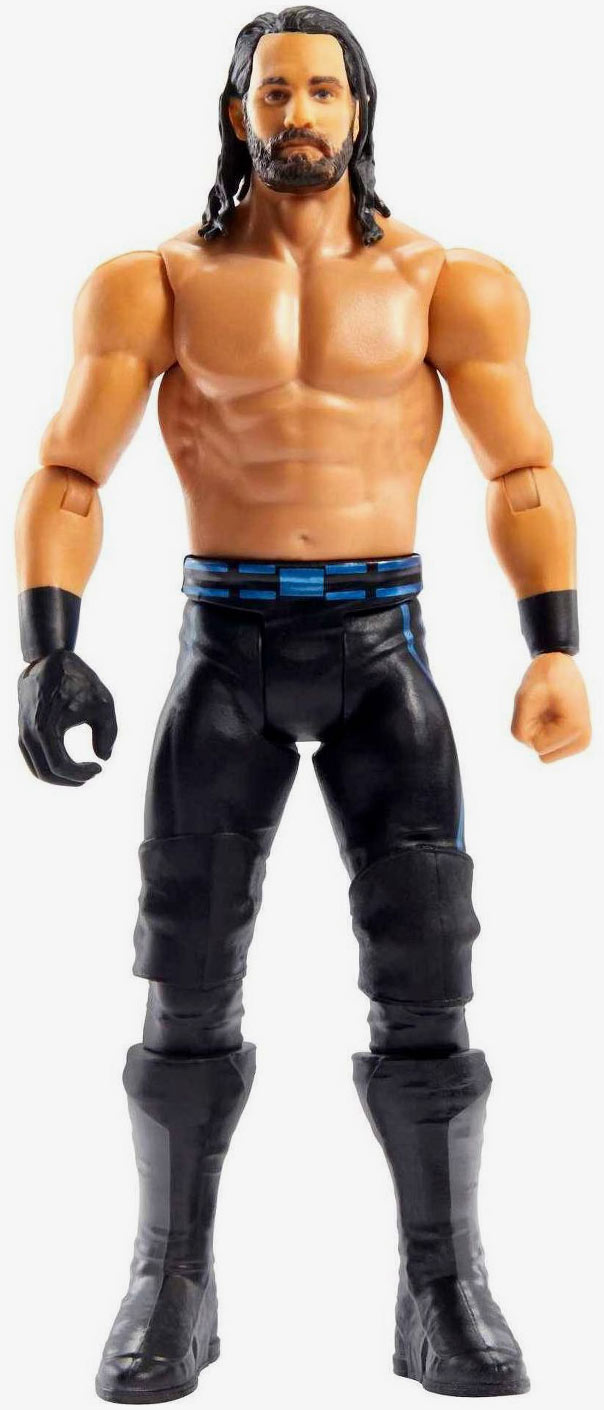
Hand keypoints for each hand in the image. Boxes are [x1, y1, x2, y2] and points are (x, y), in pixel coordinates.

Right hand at [18, 649, 116, 784]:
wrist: (50, 659)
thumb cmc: (79, 680)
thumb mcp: (104, 703)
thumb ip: (108, 734)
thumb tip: (103, 758)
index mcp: (46, 728)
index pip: (60, 766)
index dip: (81, 774)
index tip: (99, 768)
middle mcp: (29, 733)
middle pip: (46, 773)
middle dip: (71, 780)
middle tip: (92, 774)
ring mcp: (23, 732)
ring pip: (36, 768)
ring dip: (59, 776)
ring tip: (83, 773)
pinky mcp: (23, 729)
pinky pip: (32, 758)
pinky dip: (48, 766)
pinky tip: (67, 765)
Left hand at [511, 652, 590, 763]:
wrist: (560, 665)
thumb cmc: (544, 677)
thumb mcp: (524, 698)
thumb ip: (519, 728)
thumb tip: (529, 745)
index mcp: (576, 729)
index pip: (537, 746)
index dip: (532, 724)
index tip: (542, 703)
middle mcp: (583, 740)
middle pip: (541, 751)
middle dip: (535, 730)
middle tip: (544, 706)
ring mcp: (580, 742)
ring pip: (543, 750)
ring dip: (539, 729)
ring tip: (549, 709)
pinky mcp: (575, 741)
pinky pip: (546, 746)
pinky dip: (543, 729)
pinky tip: (552, 713)